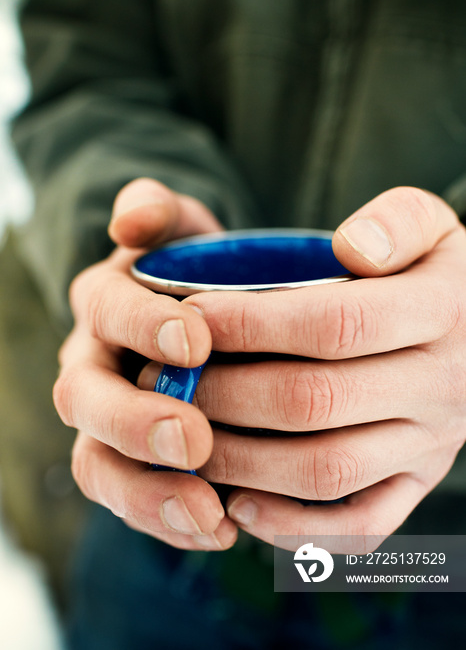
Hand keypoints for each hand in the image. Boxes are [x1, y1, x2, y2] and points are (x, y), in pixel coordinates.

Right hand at [53, 178, 237, 549]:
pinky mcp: (132, 465)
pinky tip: (225, 530)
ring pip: (100, 465)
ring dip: (149, 494)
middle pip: (86, 402)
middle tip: (193, 439)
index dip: (143, 327)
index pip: (106, 312)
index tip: (198, 341)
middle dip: (136, 423)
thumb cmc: (196, 269)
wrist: (202, 313)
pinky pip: (136, 501)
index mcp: (103, 306)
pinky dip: (173, 521)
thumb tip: (132, 219)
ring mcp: (107, 422)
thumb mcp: (181, 228)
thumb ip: (157, 211)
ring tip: (210, 516)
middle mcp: (93, 366)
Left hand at [168, 187, 465, 547]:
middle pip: (315, 401)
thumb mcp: (429, 224)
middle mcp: (441, 388)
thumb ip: (397, 221)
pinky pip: (357, 526)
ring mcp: (430, 446)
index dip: (252, 323)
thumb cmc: (433, 272)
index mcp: (442, 314)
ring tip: (182, 434)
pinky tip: (236, 504)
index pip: (335, 324)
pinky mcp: (417, 483)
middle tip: (165, 378)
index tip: (189, 316)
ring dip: (240, 460)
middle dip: (226, 392)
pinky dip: (292, 525)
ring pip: (325, 471)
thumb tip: (352, 248)